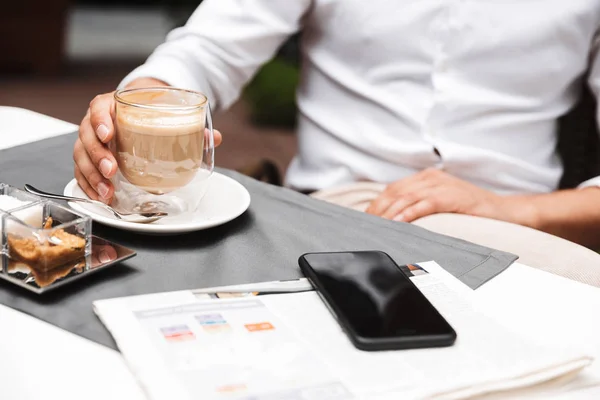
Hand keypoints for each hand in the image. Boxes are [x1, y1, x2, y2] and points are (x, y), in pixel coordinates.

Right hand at [73, 78, 222, 202]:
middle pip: (87, 136)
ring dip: (91, 176)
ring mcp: (91, 140)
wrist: (139, 112)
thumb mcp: (165, 114)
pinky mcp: (90, 158)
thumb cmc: (150, 113)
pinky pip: (81, 171)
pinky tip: (99, 197)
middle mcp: (96, 122)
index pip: (99, 108)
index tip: (108, 134)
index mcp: (112, 105)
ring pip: (81, 156)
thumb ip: (189, 125)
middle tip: (112, 171)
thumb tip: (214, 138)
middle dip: (97, 156)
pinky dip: (88, 185)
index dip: (100, 120)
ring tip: (107, 192)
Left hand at [365, 168, 533, 224]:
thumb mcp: (440, 205)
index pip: (392, 190)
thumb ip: (419, 206)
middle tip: (365, 227)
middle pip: (394, 193)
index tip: (364, 221)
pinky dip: (409, 213)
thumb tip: (394, 222)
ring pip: (406, 197)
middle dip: (377, 211)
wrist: (504, 212)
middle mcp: (431, 178)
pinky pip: (425, 203)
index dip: (376, 206)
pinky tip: (398, 223)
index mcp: (425, 178)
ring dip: (388, 213)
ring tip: (376, 227)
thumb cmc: (470, 212)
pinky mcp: (452, 196)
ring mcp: (442, 185)